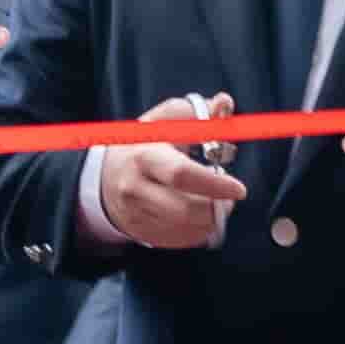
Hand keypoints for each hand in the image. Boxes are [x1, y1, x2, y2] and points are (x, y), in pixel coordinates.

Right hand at [83, 96, 247, 250]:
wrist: (106, 174)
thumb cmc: (145, 144)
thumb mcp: (167, 120)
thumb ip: (201, 113)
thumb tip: (224, 103)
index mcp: (144, 156)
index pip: (181, 175)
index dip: (214, 184)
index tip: (238, 188)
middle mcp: (135, 188)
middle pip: (185, 210)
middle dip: (216, 207)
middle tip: (228, 197)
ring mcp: (136, 214)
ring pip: (187, 229)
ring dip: (211, 219)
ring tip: (213, 203)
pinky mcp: (141, 233)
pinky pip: (182, 240)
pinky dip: (199, 230)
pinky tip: (198, 214)